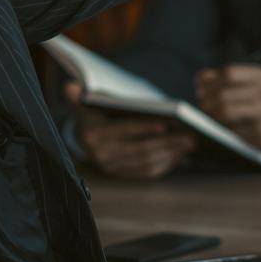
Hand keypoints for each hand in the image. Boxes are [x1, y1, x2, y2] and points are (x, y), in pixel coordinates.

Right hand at [76, 106, 196, 180]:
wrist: (82, 135)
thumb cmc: (92, 111)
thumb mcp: (84, 101)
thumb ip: (79, 94)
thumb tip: (71, 87)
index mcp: (93, 134)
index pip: (123, 130)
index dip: (145, 127)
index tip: (168, 123)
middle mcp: (101, 154)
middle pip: (139, 150)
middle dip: (166, 143)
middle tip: (189, 136)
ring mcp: (111, 167)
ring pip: (146, 163)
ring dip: (170, 154)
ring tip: (189, 143)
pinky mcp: (121, 175)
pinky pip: (146, 172)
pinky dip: (165, 164)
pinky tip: (180, 154)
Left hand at [194, 64, 260, 154]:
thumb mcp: (250, 86)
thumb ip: (226, 80)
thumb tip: (200, 80)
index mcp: (260, 76)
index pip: (229, 73)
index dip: (210, 81)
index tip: (200, 90)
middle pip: (225, 93)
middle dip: (207, 101)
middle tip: (202, 107)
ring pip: (226, 110)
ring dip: (211, 114)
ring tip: (208, 117)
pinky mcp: (260, 132)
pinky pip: (232, 128)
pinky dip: (222, 127)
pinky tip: (222, 127)